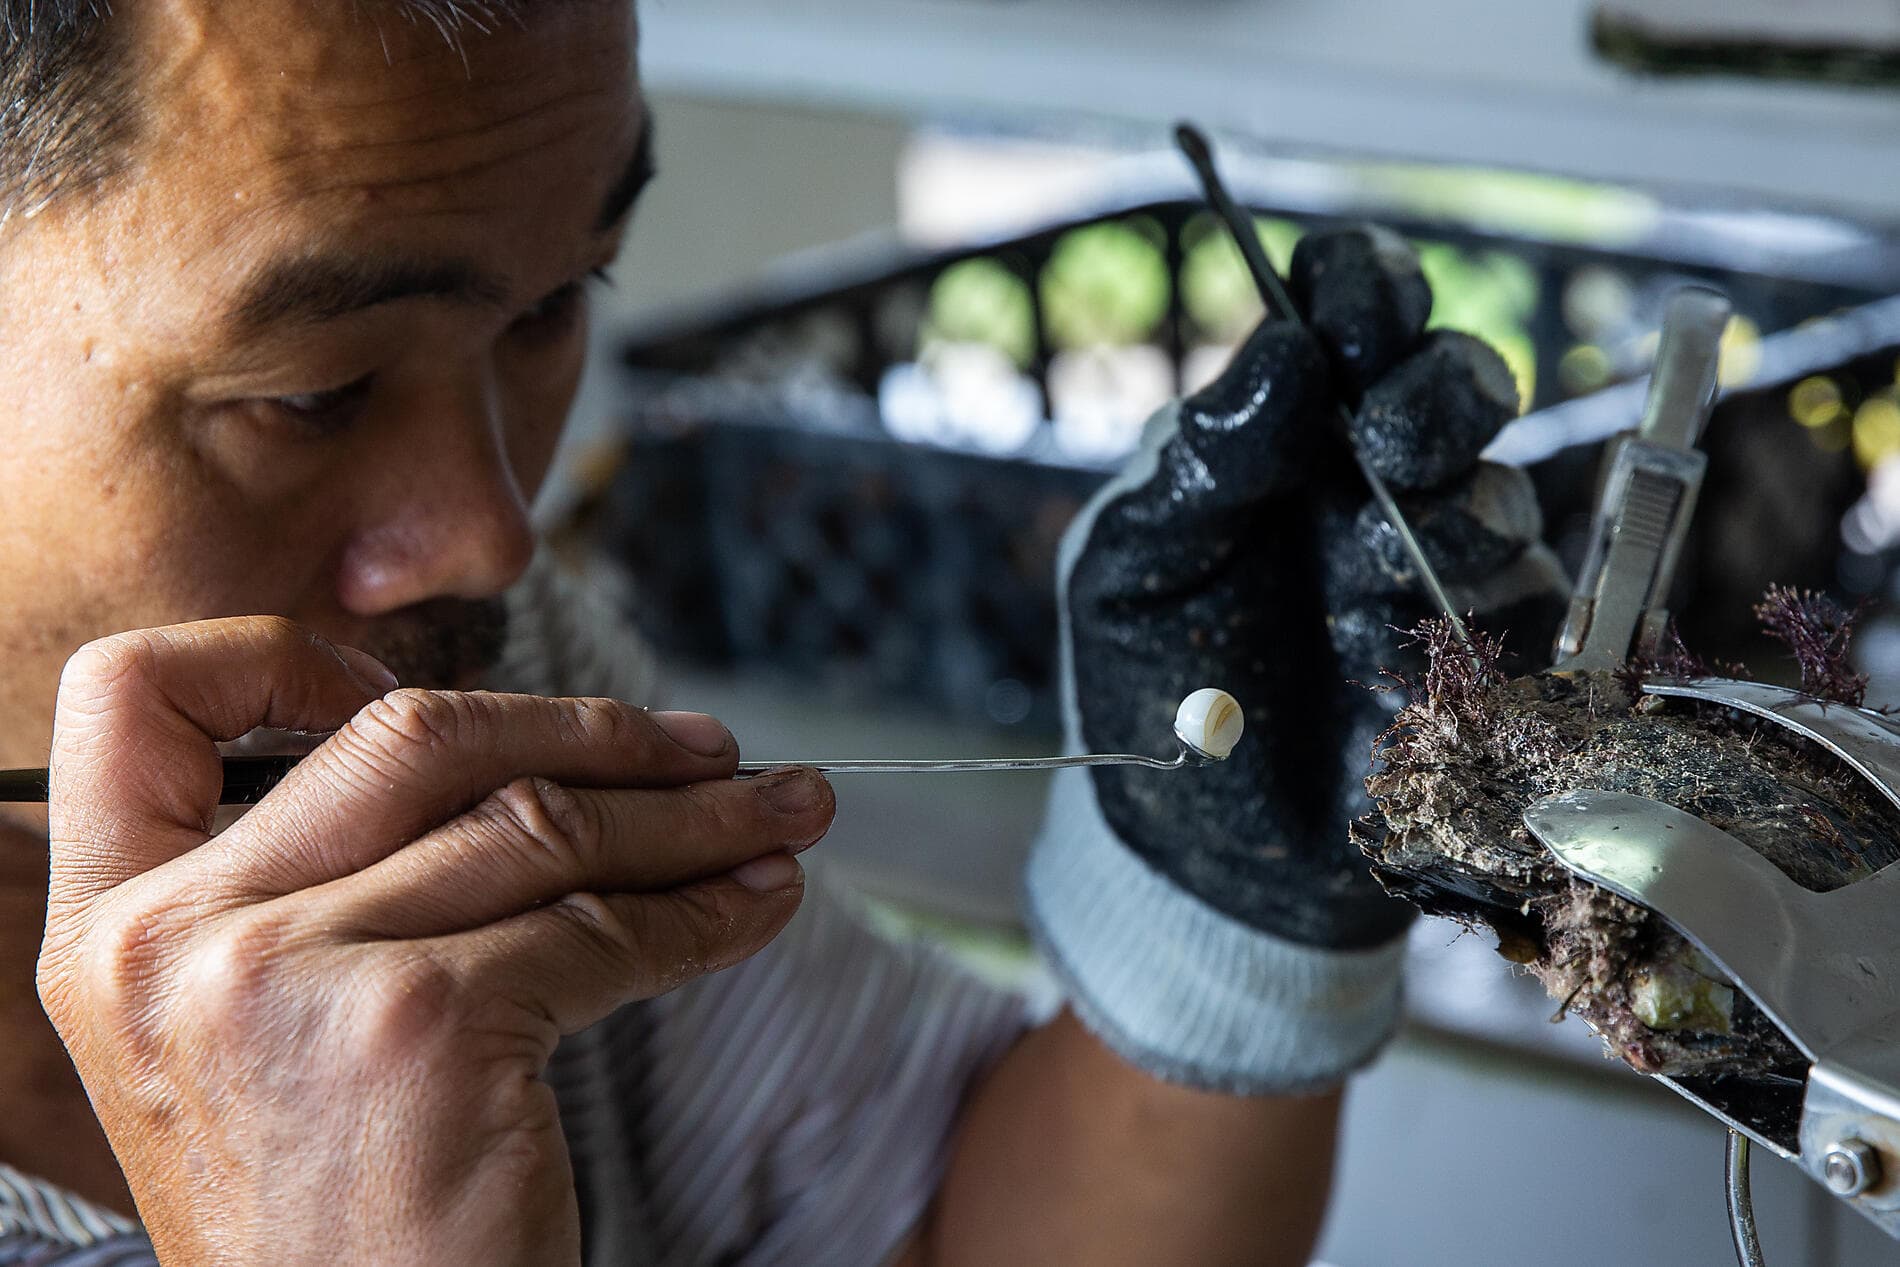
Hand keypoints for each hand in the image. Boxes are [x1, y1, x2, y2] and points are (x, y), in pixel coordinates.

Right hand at [36, 618, 832, 1265]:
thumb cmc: (327, 1216)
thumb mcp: (256, 1036)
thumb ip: (316, 892)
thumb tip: (520, 755)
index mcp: (112, 921)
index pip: (138, 693)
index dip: (280, 655)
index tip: (418, 680)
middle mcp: (177, 936)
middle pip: (412, 736)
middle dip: (593, 729)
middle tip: (713, 749)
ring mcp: (292, 975)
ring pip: (538, 823)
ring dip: (692, 817)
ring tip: (782, 815)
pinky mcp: (421, 1027)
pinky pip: (600, 928)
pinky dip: (704, 914)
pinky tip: (757, 905)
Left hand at [1061, 224, 1565, 949]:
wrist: (1202, 864)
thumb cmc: (1143, 702)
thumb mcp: (1130, 572)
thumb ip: (1201, 458)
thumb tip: (1284, 345)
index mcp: (1274, 436)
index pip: (1343, 310)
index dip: (1366, 288)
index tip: (1350, 322)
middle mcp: (1362, 482)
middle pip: (1452, 375)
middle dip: (1438, 389)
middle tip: (1388, 443)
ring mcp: (1431, 564)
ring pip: (1498, 483)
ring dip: (1445, 514)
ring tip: (1364, 579)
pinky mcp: (1486, 650)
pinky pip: (1524, 594)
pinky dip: (1468, 607)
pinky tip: (1391, 648)